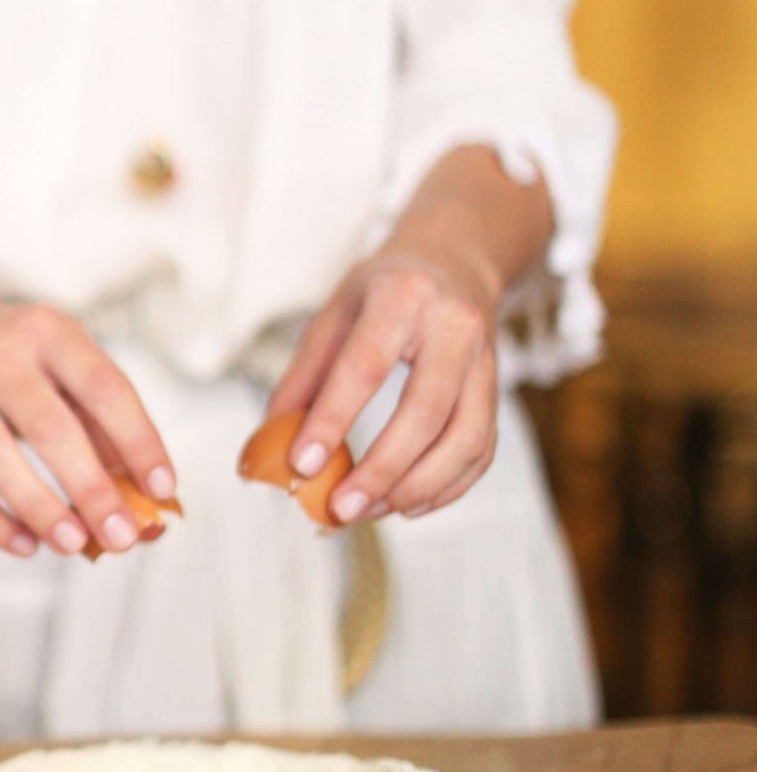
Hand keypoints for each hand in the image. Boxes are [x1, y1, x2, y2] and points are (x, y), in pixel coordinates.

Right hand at [0, 267, 175, 557]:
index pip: (103, 387)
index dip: (138, 440)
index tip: (163, 489)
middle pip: (50, 427)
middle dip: (91, 489)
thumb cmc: (16, 359)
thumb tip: (147, 498)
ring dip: (40, 508)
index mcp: (46, 331)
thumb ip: (104, 424)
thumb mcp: (63, 364)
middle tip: (122, 538)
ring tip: (75, 545)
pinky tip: (27, 544)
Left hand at [270, 238, 502, 525]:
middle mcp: (454, 326)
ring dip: (417, 487)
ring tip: (369, 510)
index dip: (332, 419)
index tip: (302, 465)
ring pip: (466, 438)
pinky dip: (447, 487)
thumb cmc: (382, 292)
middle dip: (381, 470)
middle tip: (340, 508)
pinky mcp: (499, 388)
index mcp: (401, 298)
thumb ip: (304, 376)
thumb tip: (271, 440)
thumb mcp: (333, 314)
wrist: (453, 260)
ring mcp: (487, 359)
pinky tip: (407, 504)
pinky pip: (483, 449)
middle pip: (426, 412)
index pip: (366, 366)